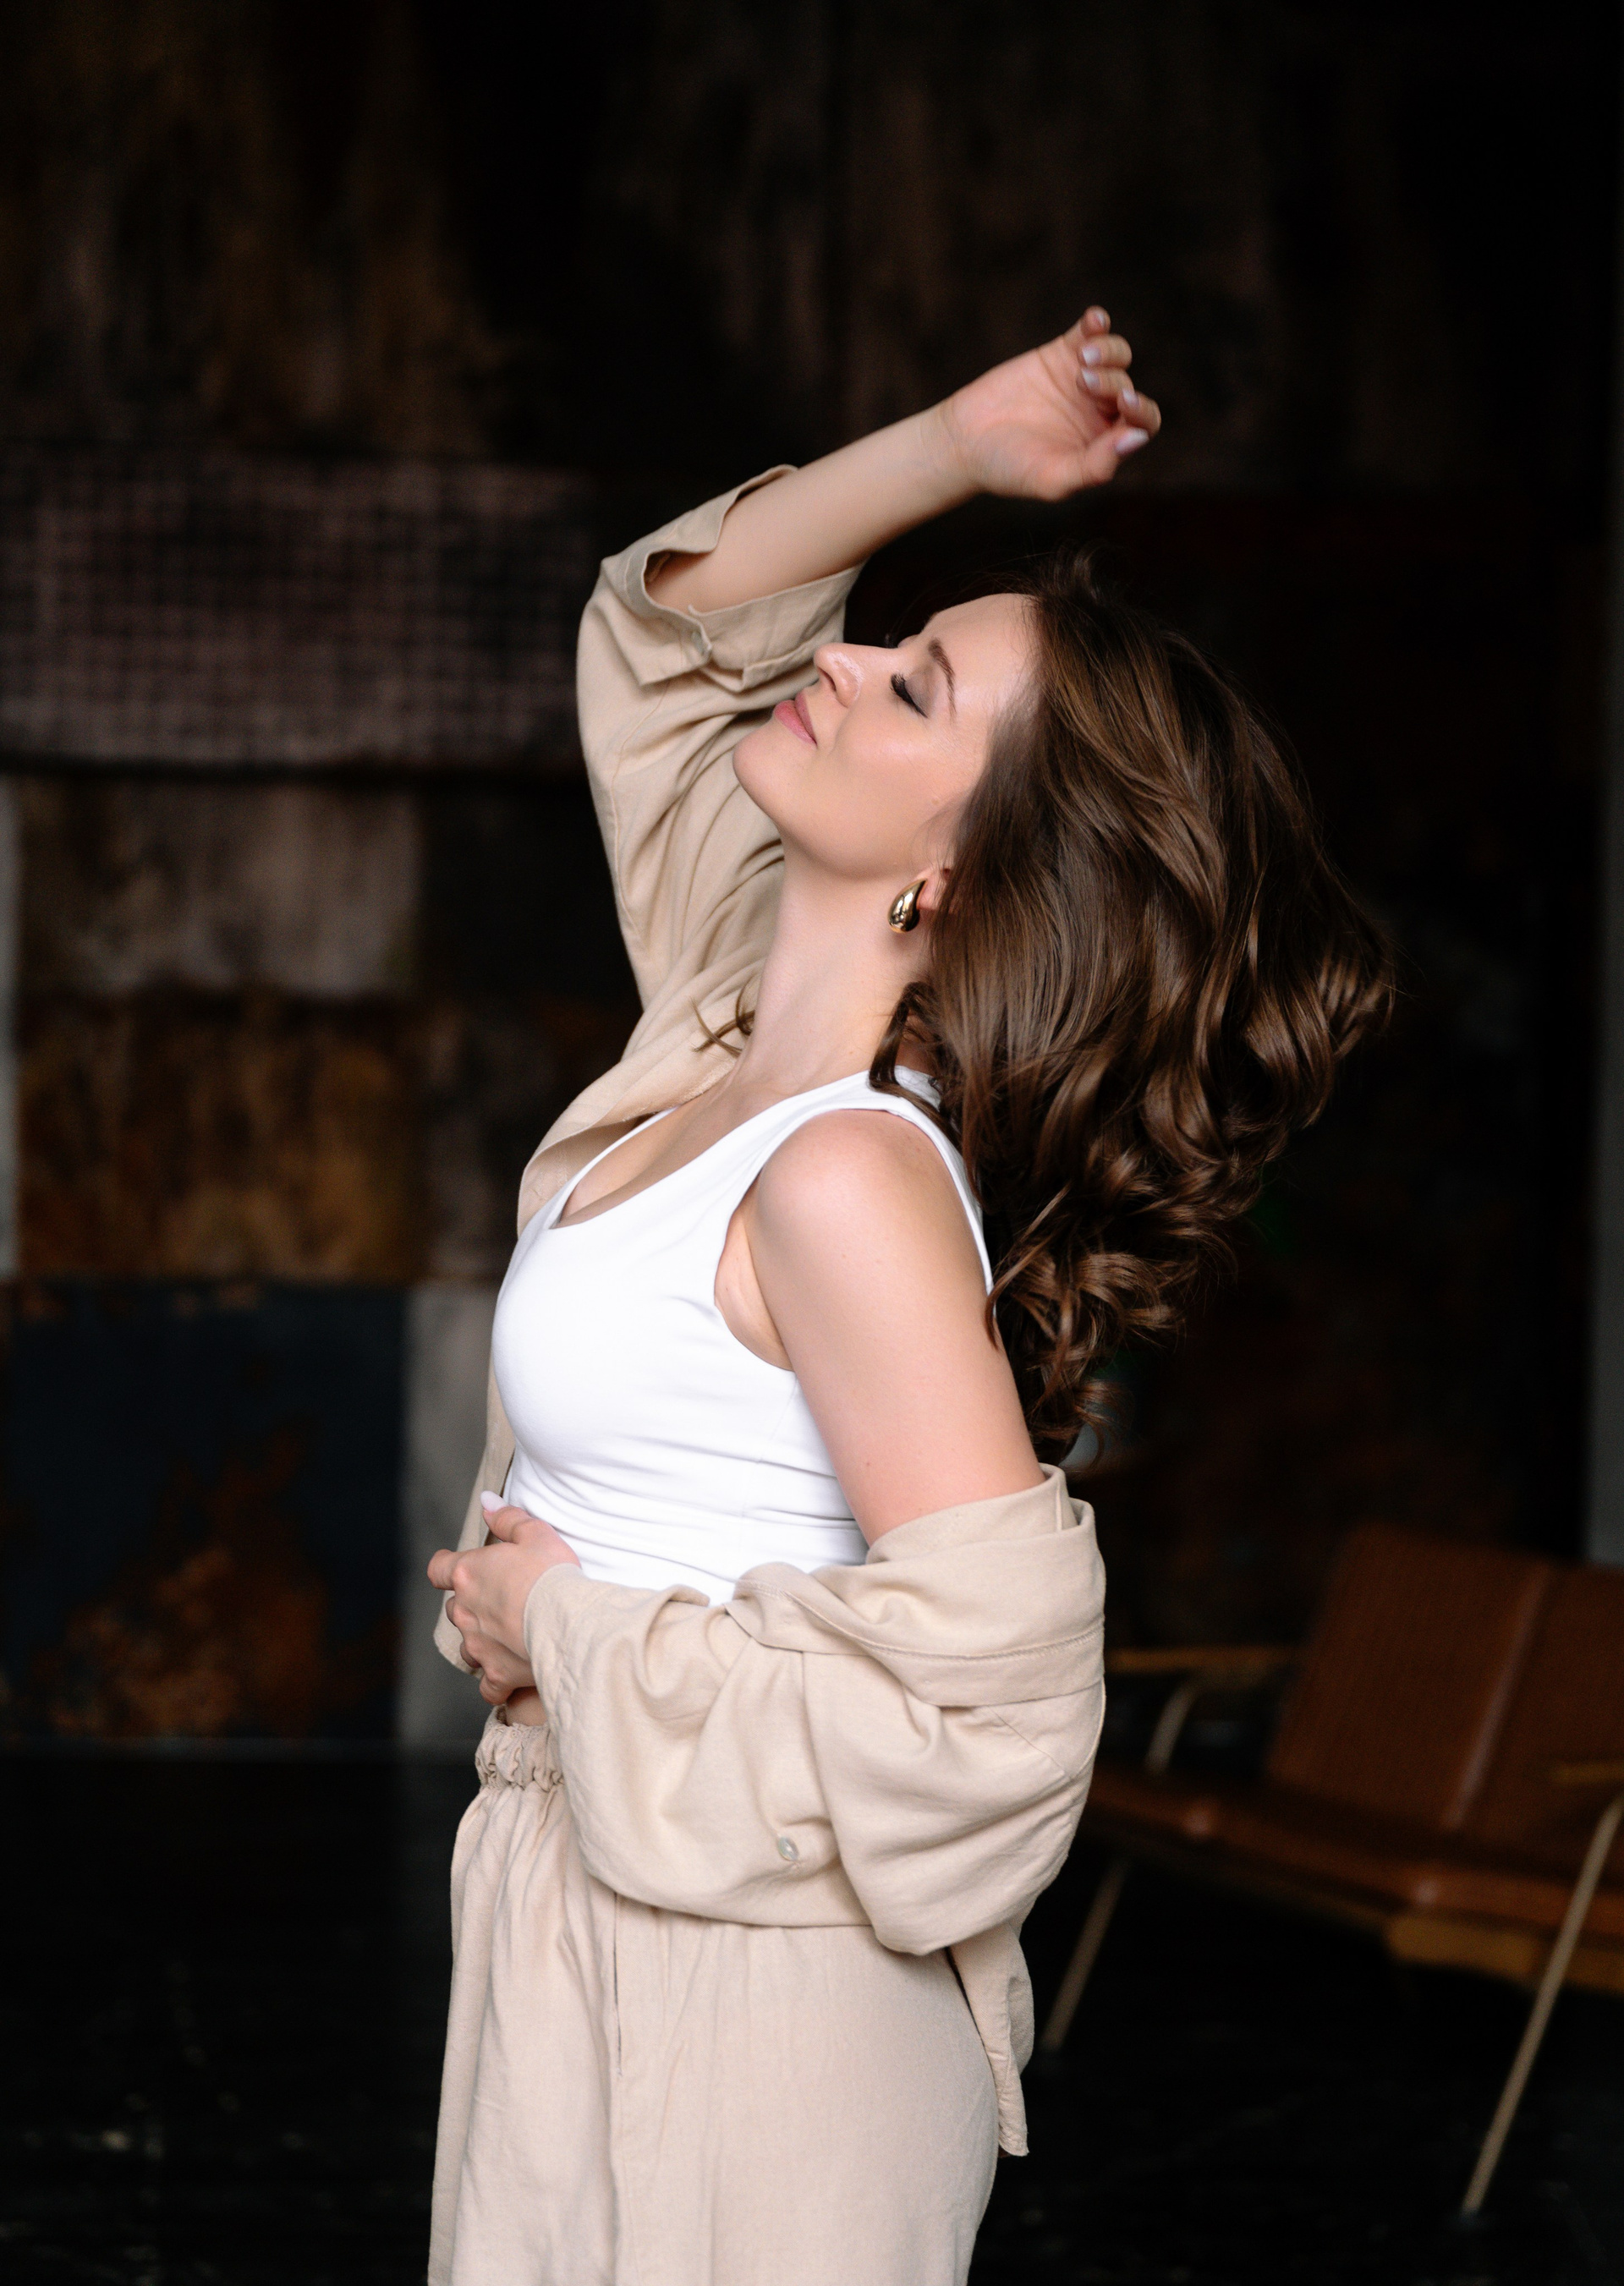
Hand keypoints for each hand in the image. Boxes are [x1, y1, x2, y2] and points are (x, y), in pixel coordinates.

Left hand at [427, 1497, 581, 1705]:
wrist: (569, 1623)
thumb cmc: (552, 1575)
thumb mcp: (536, 1533)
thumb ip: (507, 1518)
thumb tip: (485, 1502)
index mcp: (469, 1574)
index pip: (438, 1569)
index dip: (446, 1568)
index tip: (457, 1569)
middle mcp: (464, 1611)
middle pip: (455, 1608)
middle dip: (472, 1606)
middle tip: (503, 1602)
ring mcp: (477, 1646)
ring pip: (467, 1646)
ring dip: (482, 1642)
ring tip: (509, 1638)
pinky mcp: (496, 1675)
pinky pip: (487, 1686)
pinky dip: (496, 1681)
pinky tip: (511, 1677)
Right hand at [935, 307, 1160, 502]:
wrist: (965, 441)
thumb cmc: (1009, 469)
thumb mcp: (1052, 479)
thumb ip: (1096, 466)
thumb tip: (1137, 439)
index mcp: (1104, 443)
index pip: (1142, 423)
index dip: (1141, 412)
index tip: (1125, 403)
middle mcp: (1099, 410)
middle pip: (1127, 386)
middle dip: (1111, 382)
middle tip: (1081, 383)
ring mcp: (1082, 379)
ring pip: (1117, 356)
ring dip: (1108, 352)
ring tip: (1082, 359)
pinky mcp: (1061, 354)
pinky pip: (1090, 332)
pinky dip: (1096, 323)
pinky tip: (1094, 320)